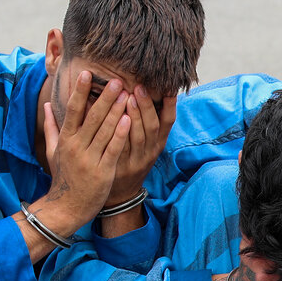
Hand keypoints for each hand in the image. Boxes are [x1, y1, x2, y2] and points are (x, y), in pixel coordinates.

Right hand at [36, 70, 130, 233]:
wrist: (66, 207)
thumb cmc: (63, 177)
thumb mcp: (54, 151)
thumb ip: (51, 127)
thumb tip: (45, 105)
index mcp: (65, 139)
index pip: (72, 110)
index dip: (80, 91)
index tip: (87, 73)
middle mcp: (76, 147)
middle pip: (92, 117)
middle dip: (105, 97)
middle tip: (117, 79)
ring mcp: (89, 159)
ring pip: (104, 130)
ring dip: (116, 110)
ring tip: (127, 93)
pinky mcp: (102, 171)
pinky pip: (113, 149)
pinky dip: (120, 134)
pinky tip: (129, 119)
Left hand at [108, 88, 176, 205]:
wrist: (120, 193)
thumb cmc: (130, 161)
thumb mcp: (145, 146)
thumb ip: (144, 122)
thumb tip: (142, 92)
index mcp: (158, 144)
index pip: (168, 123)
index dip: (169, 106)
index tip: (167, 89)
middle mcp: (150, 152)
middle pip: (152, 127)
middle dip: (147, 106)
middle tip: (139, 87)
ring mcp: (136, 160)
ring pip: (138, 137)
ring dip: (134, 116)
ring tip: (127, 97)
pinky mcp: (120, 167)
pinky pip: (120, 148)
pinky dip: (117, 133)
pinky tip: (111, 119)